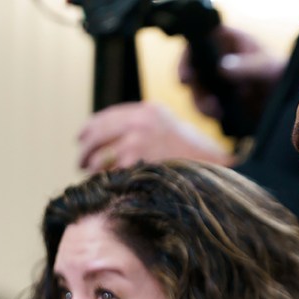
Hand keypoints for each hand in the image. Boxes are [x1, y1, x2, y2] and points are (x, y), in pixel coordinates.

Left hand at [77, 101, 231, 172]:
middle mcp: (139, 122)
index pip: (107, 116)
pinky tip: (105, 188)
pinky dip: (104, 182)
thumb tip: (118, 140)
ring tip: (93, 177)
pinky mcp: (136, 163)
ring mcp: (136, 142)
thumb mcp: (174, 129)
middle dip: (85, 151)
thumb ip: (148, 128)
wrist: (217, 170)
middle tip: (81, 162)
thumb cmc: (199, 156)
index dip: (90, 128)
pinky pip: (109, 175)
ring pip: (98, 157)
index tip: (81, 137)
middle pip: (96, 135)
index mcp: (148, 111)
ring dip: (92, 169)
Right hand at [179, 24, 285, 121]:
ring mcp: (215, 80)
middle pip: (191, 68)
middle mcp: (216, 58)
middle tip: (206, 101)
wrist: (290, 101)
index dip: (188, 56)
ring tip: (216, 112)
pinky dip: (208, 113)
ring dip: (200, 103)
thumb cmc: (281, 73)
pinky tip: (220, 116)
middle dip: (193, 87)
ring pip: (195, 89)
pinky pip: (204, 106)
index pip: (199, 40)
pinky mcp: (218, 99)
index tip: (187, 76)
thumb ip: (248, 67)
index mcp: (227, 41)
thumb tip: (223, 68)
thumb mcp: (268, 68)